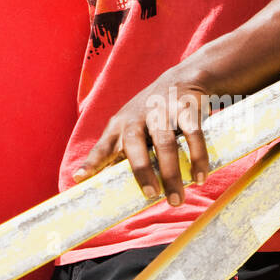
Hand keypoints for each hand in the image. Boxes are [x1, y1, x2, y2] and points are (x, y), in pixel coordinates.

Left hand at [69, 72, 213, 205]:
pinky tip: (199, 176)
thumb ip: (122, 152)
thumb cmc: (151, 115)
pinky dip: (197, 157)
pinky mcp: (186, 109)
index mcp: (120, 125)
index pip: (103, 145)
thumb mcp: (131, 127)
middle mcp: (138, 118)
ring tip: (176, 199)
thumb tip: (109, 185)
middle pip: (134, 144)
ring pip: (164, 144)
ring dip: (171, 173)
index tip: (81, 177)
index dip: (92, 162)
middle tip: (150, 195)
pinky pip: (192, 135)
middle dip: (141, 170)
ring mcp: (162, 112)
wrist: (181, 79)